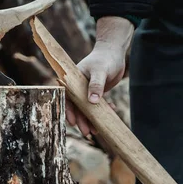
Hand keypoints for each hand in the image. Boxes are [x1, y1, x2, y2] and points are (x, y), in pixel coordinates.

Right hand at [66, 16, 133, 136]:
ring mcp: (88, 89)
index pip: (68, 98)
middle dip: (82, 120)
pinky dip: (103, 111)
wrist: (114, 51)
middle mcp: (79, 86)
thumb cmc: (105, 59)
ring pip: (87, 108)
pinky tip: (110, 115)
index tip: (73, 123)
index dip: (69, 111)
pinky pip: (98, 104)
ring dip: (91, 119)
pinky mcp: (97, 91)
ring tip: (96, 131)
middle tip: (86, 132)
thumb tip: (92, 102)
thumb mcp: (100, 71)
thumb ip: (96, 86)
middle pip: (78, 106)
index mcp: (74, 80)